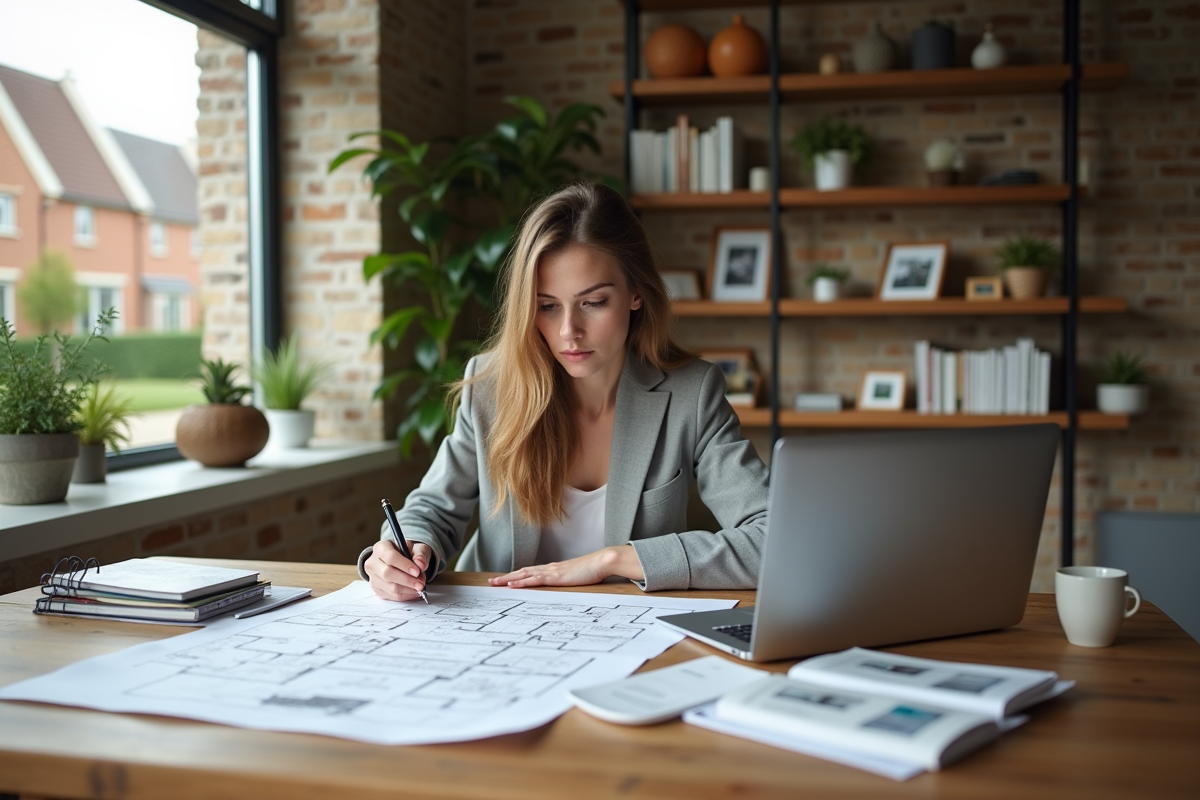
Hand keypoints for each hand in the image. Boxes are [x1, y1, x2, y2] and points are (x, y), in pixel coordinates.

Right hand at [365, 540, 433, 601]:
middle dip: (407, 580)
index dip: (404, 565)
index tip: (417, 571)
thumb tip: (421, 564)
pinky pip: (391, 596)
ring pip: (390, 587)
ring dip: (408, 589)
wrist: (399, 560)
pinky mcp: (376, 589)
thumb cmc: (406, 552)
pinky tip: (414, 591)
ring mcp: (373, 577)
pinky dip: (405, 595)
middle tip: (421, 583)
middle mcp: (373, 562)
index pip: (390, 557)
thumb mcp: (416, 547)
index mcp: (381, 548)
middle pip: (387, 574)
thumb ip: (420, 554)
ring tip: (419, 586)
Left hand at [488, 546, 644, 588]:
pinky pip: (535, 580)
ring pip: (524, 575)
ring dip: (508, 579)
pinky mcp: (555, 577)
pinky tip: (512, 585)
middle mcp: (549, 568)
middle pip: (522, 572)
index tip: (503, 580)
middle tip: (490, 582)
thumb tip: (564, 585)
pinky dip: (522, 582)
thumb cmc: (592, 569)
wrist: (602, 561)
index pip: (529, 572)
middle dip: (505, 577)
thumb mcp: (576, 576)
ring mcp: (551, 572)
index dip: (515, 576)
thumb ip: (568, 580)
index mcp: (553, 569)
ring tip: (495, 583)